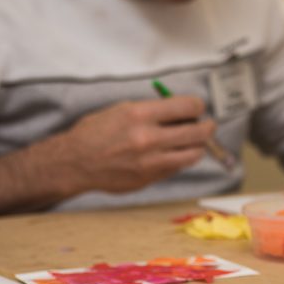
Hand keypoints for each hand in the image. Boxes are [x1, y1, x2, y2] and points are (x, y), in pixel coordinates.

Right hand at [62, 97, 213, 193]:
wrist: (75, 162)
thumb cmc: (97, 132)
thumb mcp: (123, 110)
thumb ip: (155, 110)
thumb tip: (184, 112)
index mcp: (140, 114)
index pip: (188, 107)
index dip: (198, 106)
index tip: (198, 107)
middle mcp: (148, 138)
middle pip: (198, 132)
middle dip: (207, 127)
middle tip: (208, 125)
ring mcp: (150, 161)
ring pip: (194, 154)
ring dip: (199, 146)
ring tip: (194, 141)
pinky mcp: (150, 177)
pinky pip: (178, 167)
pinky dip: (182, 159)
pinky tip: (174, 153)